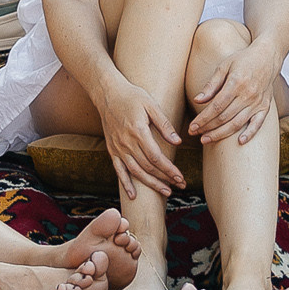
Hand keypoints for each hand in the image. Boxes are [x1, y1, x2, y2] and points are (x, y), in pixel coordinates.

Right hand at [94, 72, 187, 201]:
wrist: (108, 93)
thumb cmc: (132, 96)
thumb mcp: (151, 105)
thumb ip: (164, 124)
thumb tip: (178, 142)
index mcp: (138, 131)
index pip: (156, 157)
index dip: (169, 169)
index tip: (180, 177)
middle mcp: (127, 143)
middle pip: (148, 167)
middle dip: (165, 178)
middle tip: (180, 185)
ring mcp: (118, 148)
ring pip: (135, 172)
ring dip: (151, 184)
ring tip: (166, 192)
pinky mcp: (112, 150)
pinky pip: (119, 170)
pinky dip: (125, 184)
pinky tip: (133, 196)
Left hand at [189, 39, 280, 147]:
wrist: (267, 57)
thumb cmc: (242, 60)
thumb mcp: (224, 66)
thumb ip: (211, 84)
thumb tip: (197, 100)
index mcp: (236, 82)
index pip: (216, 106)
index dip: (203, 118)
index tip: (192, 127)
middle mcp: (248, 94)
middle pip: (225, 117)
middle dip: (207, 127)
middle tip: (194, 133)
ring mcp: (258, 102)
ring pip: (237, 123)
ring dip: (221, 134)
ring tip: (206, 139)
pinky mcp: (265, 107)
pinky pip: (258, 124)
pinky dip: (250, 134)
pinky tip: (239, 142)